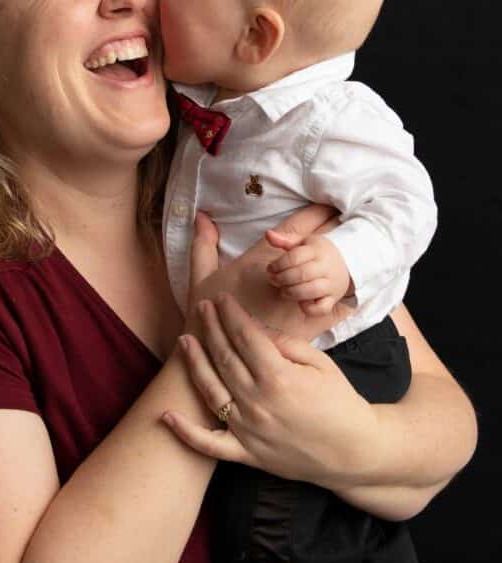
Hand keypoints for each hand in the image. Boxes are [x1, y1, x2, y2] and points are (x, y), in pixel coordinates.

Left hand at [164, 293, 377, 486]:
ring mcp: (249, 430)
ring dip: (194, 363)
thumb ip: (286, 345)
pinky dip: (186, 433)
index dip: (230, 315)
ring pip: (211, 391)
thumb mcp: (321, 365)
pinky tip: (166, 416)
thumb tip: (257, 330)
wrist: (353, 452)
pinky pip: (209, 445)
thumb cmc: (341, 403)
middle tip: (200, 308)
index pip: (245, 337)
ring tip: (183, 339)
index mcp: (279, 377)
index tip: (221, 299)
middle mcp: (258, 402)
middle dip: (210, 328)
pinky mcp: (246, 453)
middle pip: (224, 357)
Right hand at [185, 205, 352, 342]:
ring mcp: (297, 302)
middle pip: (317, 249)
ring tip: (362, 250)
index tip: (330, 204)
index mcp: (259, 262)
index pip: (293, 231)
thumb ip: (203, 246)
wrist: (215, 358)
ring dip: (346, 262)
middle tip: (353, 220)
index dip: (314, 215)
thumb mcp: (200, 279)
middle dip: (335, 233)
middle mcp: (283, 279)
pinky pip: (334, 309)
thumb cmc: (205, 319)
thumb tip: (202, 216)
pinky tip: (360, 292)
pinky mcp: (306, 327)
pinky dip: (347, 300)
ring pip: (330, 275)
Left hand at [265, 230, 352, 316]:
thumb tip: (268, 234)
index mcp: (316, 250)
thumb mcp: (303, 243)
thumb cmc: (318, 252)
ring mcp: (331, 284)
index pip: (294, 257)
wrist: (347, 260)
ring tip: (284, 291)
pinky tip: (301, 302)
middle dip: (283, 278)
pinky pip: (322, 308)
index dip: (278, 264)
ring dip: (292, 292)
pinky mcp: (333, 298)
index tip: (271, 268)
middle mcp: (325, 267)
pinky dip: (309, 308)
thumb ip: (284, 241)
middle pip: (302, 273)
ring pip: (311, 290)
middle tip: (274, 280)